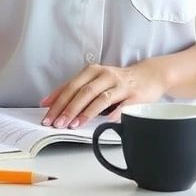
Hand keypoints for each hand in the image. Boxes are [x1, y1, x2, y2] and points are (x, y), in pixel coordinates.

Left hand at [40, 62, 164, 129]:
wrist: (149, 76)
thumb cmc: (118, 80)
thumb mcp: (95, 80)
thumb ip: (75, 90)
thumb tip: (50, 103)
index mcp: (93, 71)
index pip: (71, 86)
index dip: (57, 100)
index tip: (47, 114)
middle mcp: (106, 75)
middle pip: (83, 92)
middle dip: (68, 109)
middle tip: (57, 123)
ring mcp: (121, 85)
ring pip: (100, 98)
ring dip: (85, 113)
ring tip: (74, 125)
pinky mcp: (135, 95)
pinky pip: (123, 106)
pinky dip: (113, 114)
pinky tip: (105, 122)